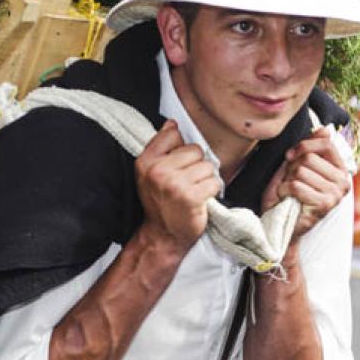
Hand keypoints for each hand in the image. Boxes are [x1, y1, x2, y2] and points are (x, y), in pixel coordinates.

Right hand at [135, 119, 220, 252]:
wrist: (163, 235)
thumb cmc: (160, 203)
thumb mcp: (150, 173)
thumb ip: (160, 147)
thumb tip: (172, 123)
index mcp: (145, 161)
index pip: (173, 134)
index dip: (180, 149)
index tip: (177, 165)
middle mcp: (157, 170)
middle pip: (195, 149)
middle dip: (196, 165)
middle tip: (186, 183)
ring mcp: (173, 183)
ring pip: (207, 166)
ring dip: (205, 179)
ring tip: (193, 191)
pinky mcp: (190, 196)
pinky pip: (214, 182)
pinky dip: (211, 191)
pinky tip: (200, 200)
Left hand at [261, 128, 350, 239]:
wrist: (279, 224)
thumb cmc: (287, 194)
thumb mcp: (295, 165)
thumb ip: (310, 148)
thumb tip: (326, 130)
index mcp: (339, 169)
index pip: (326, 143)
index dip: (303, 146)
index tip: (290, 157)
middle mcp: (343, 181)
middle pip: (309, 157)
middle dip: (292, 168)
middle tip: (290, 182)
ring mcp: (336, 194)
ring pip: (302, 171)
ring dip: (287, 180)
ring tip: (289, 192)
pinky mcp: (325, 205)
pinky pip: (297, 186)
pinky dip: (285, 190)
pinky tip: (287, 199)